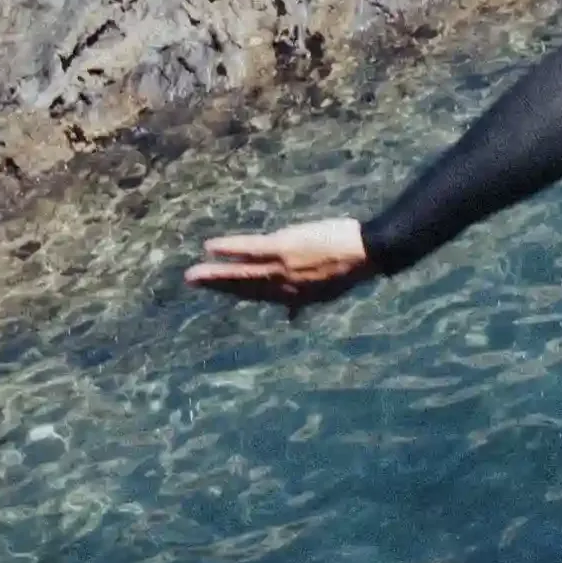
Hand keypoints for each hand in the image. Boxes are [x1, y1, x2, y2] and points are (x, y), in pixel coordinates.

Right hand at [185, 217, 371, 307]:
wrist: (369, 251)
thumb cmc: (351, 266)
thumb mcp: (326, 292)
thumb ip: (303, 301)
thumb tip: (289, 315)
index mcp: (295, 297)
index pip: (259, 297)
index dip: (236, 295)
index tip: (218, 292)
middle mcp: (286, 287)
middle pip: (245, 288)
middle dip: (217, 286)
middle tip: (192, 282)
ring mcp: (284, 267)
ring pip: (244, 272)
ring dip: (216, 274)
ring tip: (193, 274)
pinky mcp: (284, 247)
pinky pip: (252, 249)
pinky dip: (231, 248)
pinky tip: (211, 247)